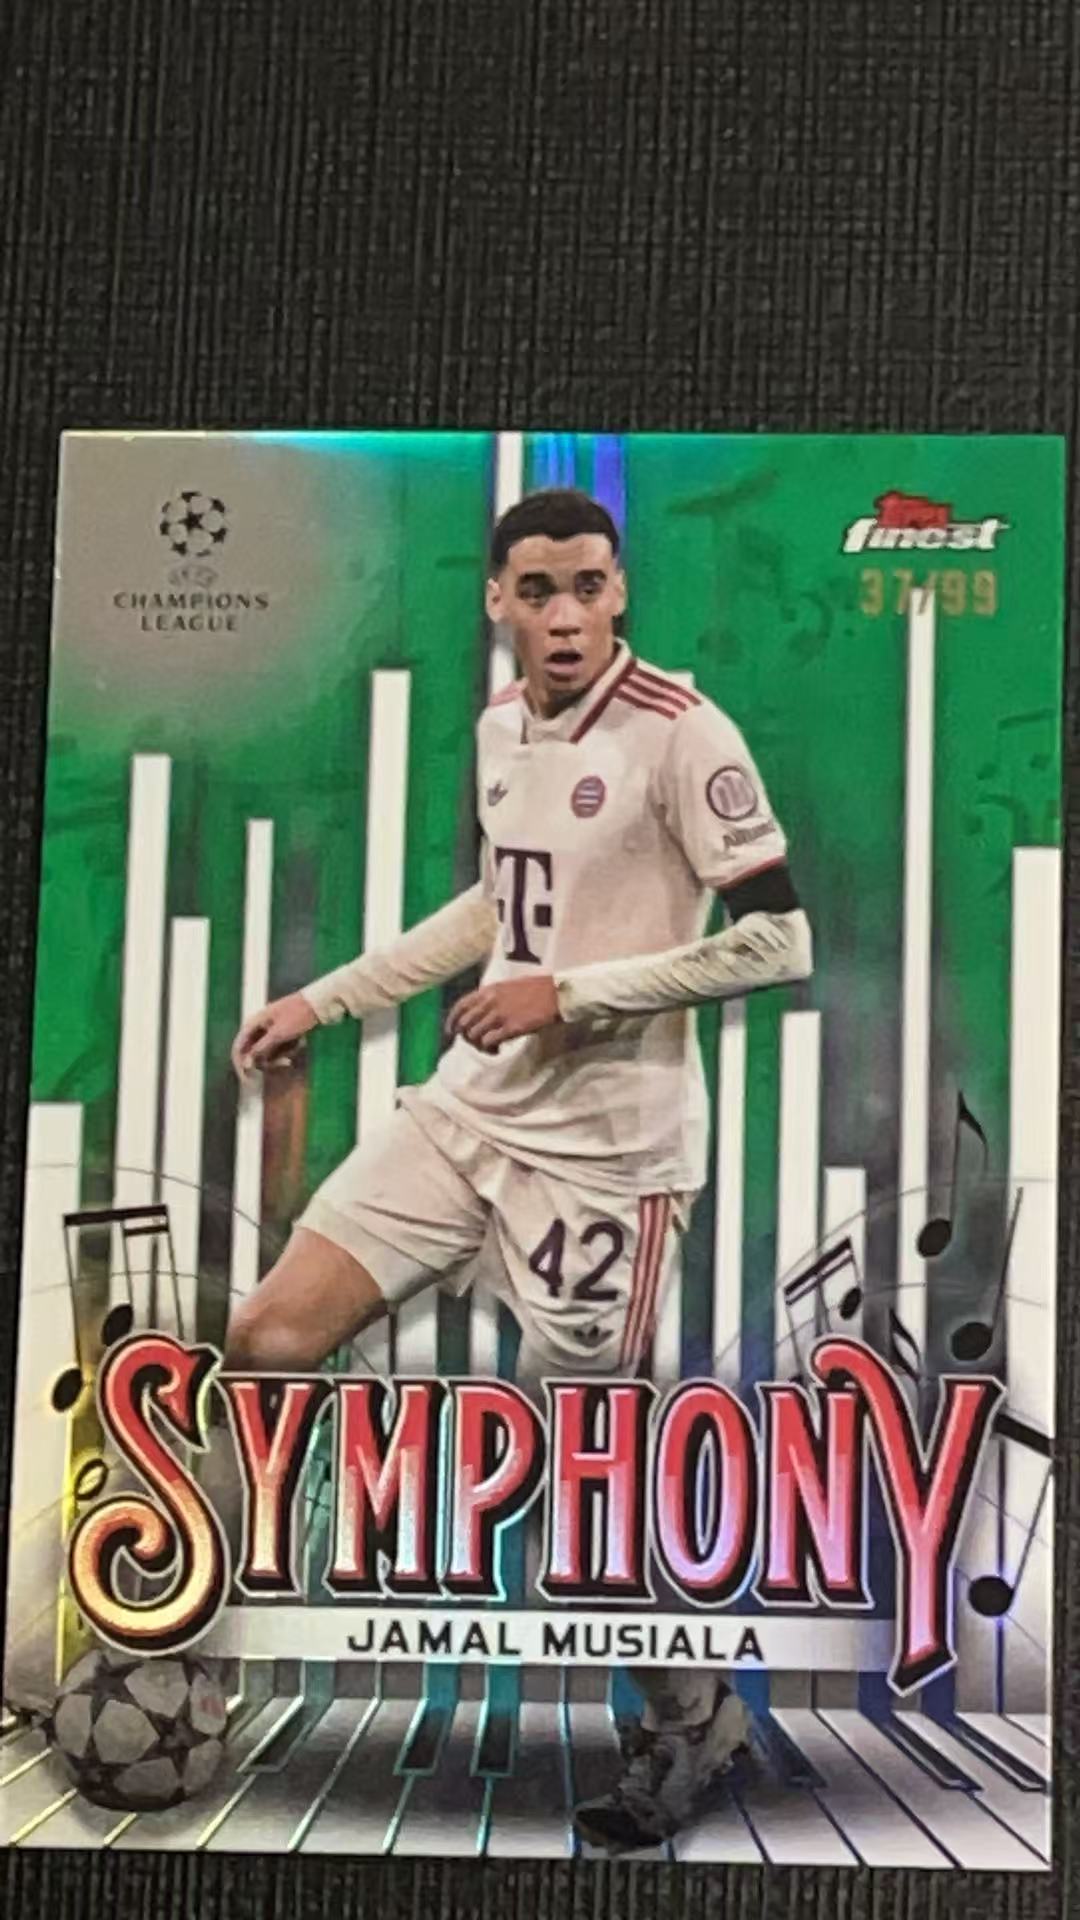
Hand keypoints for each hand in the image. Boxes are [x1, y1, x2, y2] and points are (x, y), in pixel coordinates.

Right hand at [231, 991, 317, 1083]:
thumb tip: (245, 1064)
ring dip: (280, 1056)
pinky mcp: (279, 1034)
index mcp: (252, 1024)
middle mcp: (257, 1028)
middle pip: (253, 1053)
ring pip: (267, 1053)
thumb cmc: (296, 1015)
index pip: (238, 1048)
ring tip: (297, 1048)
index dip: (240, 1065)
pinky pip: (278, 1049)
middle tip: (286, 1062)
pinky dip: (287, 1050)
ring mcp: (268, 1031)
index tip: (247, 1080)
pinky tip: (299, 1045)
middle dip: (268, 1061)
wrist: (317, 1003)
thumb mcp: (278, 1034)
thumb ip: (260, 1049)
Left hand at [446, 976, 560, 1053]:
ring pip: (474, 1035)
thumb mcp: (509, 986)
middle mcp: (490, 1002)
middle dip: (466, 1036)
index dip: (452, 1021)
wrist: (557, 994)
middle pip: (464, 1023)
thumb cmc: (537, 989)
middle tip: (475, 1043)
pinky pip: (489, 1042)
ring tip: (490, 1048)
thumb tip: (481, 1010)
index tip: (451, 1032)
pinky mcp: (510, 1028)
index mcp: (489, 990)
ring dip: (479, 1045)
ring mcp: (499, 1015)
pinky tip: (497, 1051)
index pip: (460, 1006)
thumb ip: (493, 996)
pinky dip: (489, 1049)